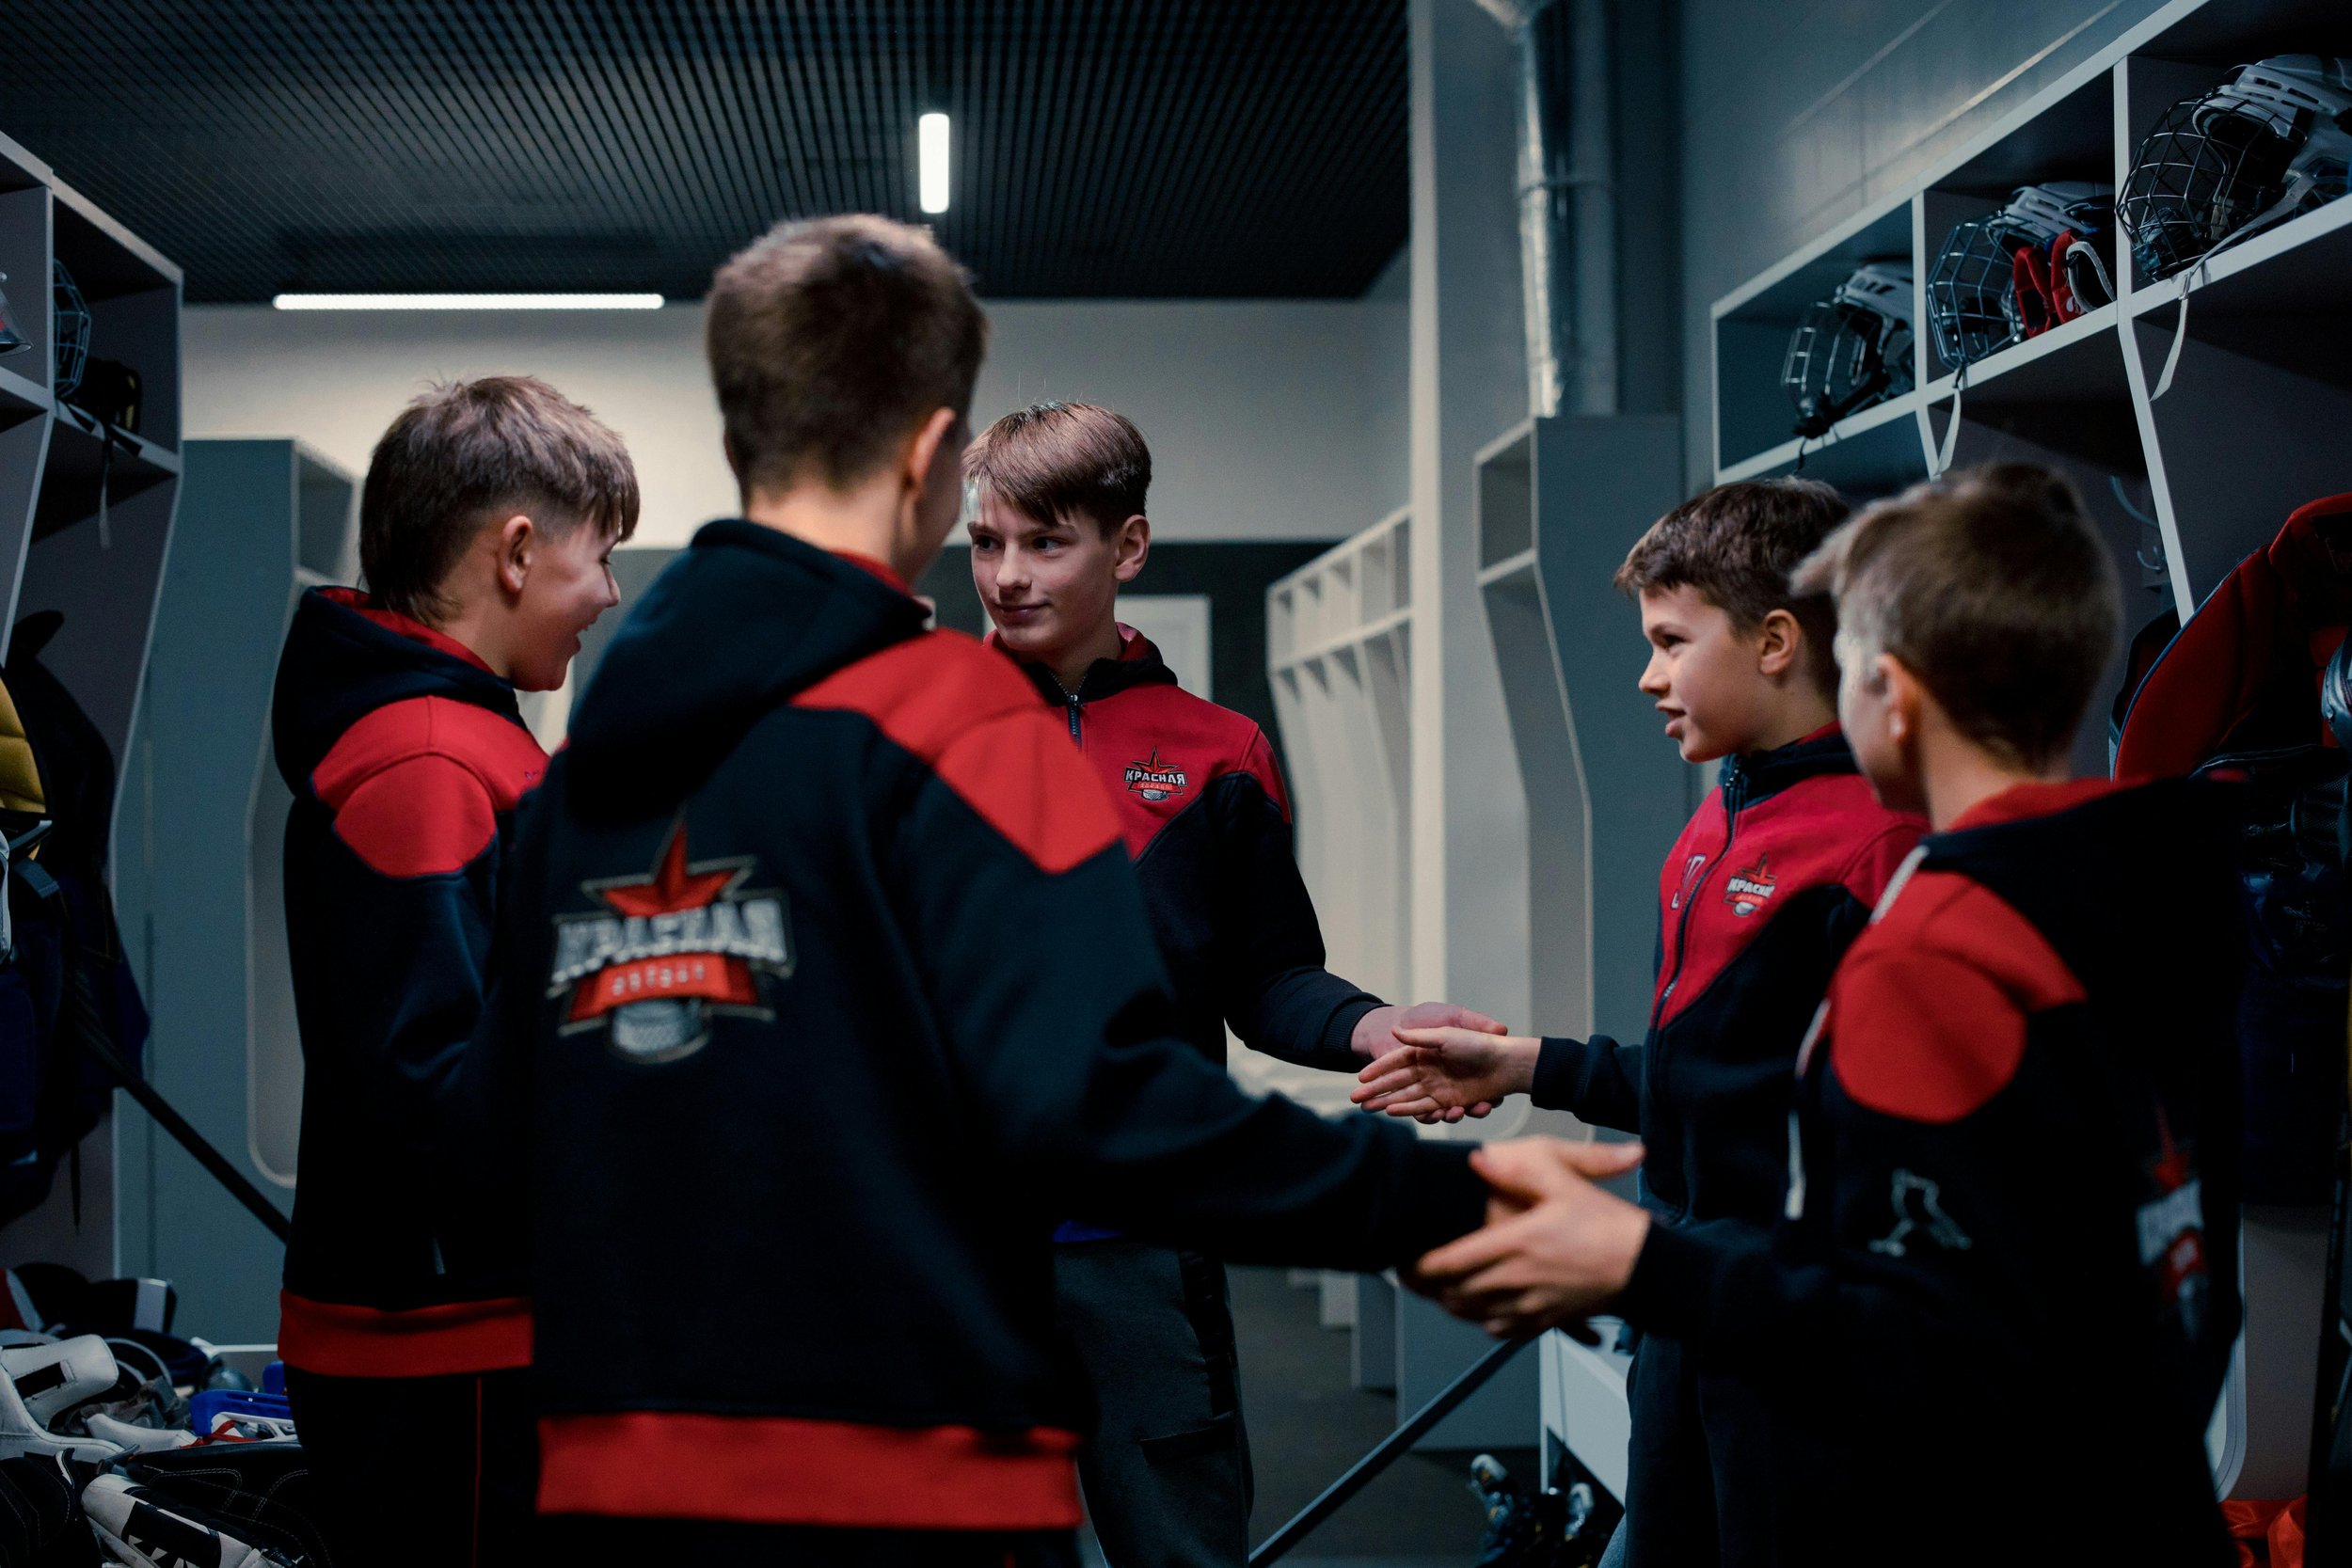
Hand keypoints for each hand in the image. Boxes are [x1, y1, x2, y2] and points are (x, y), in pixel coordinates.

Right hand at [1349, 1004, 1509, 1122]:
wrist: (1505, 1063)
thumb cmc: (1477, 1044)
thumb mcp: (1446, 1035)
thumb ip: (1420, 1037)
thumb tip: (1394, 1031)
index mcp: (1424, 1052)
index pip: (1394, 1062)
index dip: (1376, 1070)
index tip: (1359, 1077)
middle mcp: (1427, 1071)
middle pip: (1395, 1083)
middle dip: (1374, 1091)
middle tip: (1355, 1099)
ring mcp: (1436, 1087)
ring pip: (1405, 1097)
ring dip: (1387, 1103)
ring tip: (1369, 1108)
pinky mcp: (1447, 1101)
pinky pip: (1424, 1108)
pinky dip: (1408, 1111)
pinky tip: (1394, 1112)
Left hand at [1410, 1138, 1649, 1338]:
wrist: (1648, 1269)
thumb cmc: (1610, 1227)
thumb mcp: (1566, 1183)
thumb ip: (1520, 1170)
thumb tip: (1479, 1160)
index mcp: (1518, 1243)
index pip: (1454, 1261)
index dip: (1421, 1264)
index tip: (1403, 1259)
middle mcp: (1520, 1279)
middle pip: (1457, 1293)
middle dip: (1428, 1288)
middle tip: (1409, 1277)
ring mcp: (1533, 1304)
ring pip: (1476, 1313)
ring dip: (1451, 1304)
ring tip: (1436, 1291)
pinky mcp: (1548, 1320)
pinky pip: (1504, 1329)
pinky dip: (1484, 1321)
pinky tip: (1479, 1310)